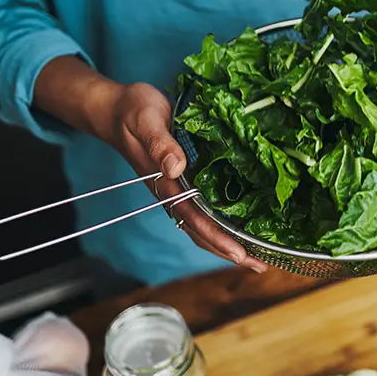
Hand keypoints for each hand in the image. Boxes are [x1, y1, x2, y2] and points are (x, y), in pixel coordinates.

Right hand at [96, 82, 268, 272]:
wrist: (115, 109)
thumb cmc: (132, 111)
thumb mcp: (146, 120)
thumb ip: (159, 144)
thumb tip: (176, 168)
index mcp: (165, 183)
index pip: (194, 218)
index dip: (217, 237)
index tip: (239, 254)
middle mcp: (172, 192)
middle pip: (201, 231)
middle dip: (229, 250)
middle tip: (261, 266)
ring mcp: (177, 189)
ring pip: (204, 224)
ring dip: (228, 242)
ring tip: (256, 256)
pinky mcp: (183, 180)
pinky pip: (204, 208)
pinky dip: (222, 222)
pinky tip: (241, 227)